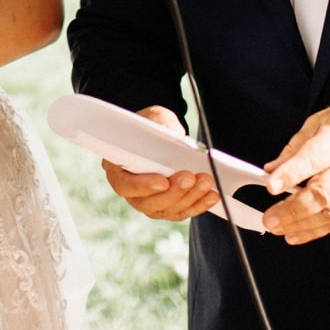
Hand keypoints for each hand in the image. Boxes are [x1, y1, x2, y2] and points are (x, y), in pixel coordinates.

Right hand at [101, 106, 221, 221]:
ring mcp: (148, 201)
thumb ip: (161, 127)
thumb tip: (177, 139)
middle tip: (190, 177)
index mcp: (117, 167)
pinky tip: (212, 196)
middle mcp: (131, 190)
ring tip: (206, 182)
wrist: (160, 133)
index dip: (143, 186)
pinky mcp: (167, 206)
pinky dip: (198, 204)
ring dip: (189, 197)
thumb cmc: (152, 125)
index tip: (163, 182)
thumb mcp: (154, 118)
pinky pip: (181, 211)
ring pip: (167, 209)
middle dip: (173, 192)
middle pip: (148, 202)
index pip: (125, 184)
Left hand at [260, 98, 329, 244]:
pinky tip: (297, 234)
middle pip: (322, 193)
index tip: (271, 184)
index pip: (313, 158)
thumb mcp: (320, 121)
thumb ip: (295, 147)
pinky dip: (316, 231)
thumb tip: (272, 168)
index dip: (291, 173)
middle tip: (270, 217)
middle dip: (293, 209)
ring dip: (302, 225)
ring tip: (279, 228)